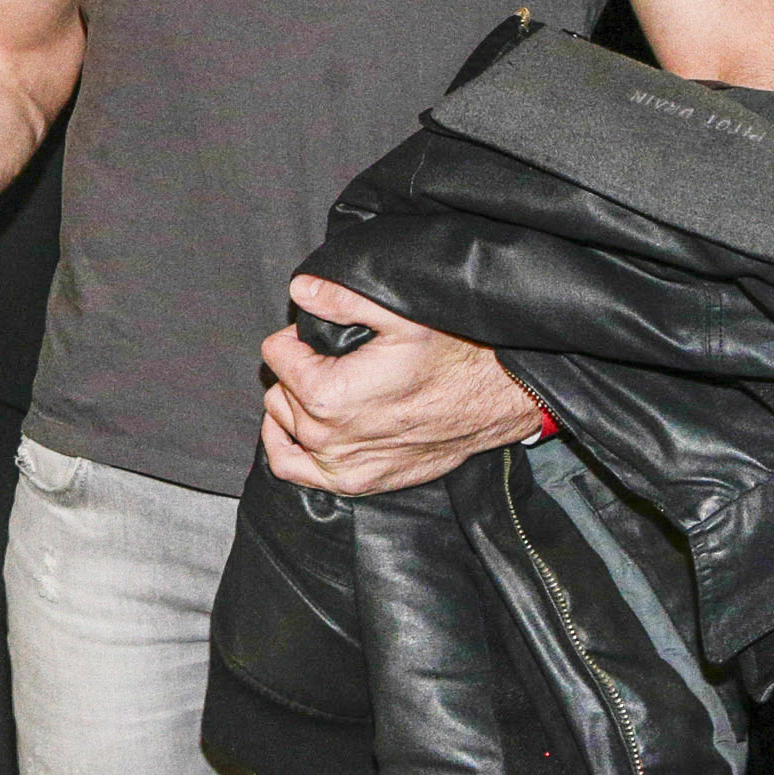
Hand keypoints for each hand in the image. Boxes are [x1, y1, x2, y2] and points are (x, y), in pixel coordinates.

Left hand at [259, 275, 546, 495]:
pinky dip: (286, 445)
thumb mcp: (402, 315)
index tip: (318, 335)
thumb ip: (344, 299)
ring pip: (282, 424)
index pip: (275, 354)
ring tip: (323, 384)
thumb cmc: (456, 356)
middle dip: (297, 369)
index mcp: (330, 395)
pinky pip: (292, 469)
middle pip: (279, 389)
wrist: (498, 399)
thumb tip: (301, 291)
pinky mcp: (357, 483)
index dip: (294, 337)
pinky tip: (299, 424)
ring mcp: (342, 466)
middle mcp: (328, 437)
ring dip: (294, 403)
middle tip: (331, 359)